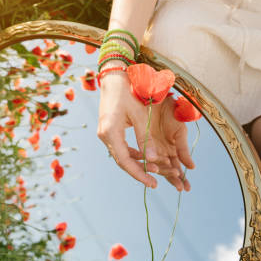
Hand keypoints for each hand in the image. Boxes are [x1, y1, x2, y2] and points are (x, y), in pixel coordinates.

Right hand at [97, 67, 194, 190]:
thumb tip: (154, 160)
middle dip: (139, 172)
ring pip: (120, 155)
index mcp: (111, 132)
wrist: (114, 76)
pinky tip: (145, 157)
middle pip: (121, 161)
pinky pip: (119, 147)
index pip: (125, 161)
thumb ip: (146, 138)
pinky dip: (132, 154)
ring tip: (154, 170)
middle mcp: (104, 135)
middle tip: (155, 182)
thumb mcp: (140, 115)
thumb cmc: (129, 91)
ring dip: (136, 163)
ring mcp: (104, 133)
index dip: (139, 174)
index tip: (153, 183)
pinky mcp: (107, 129)